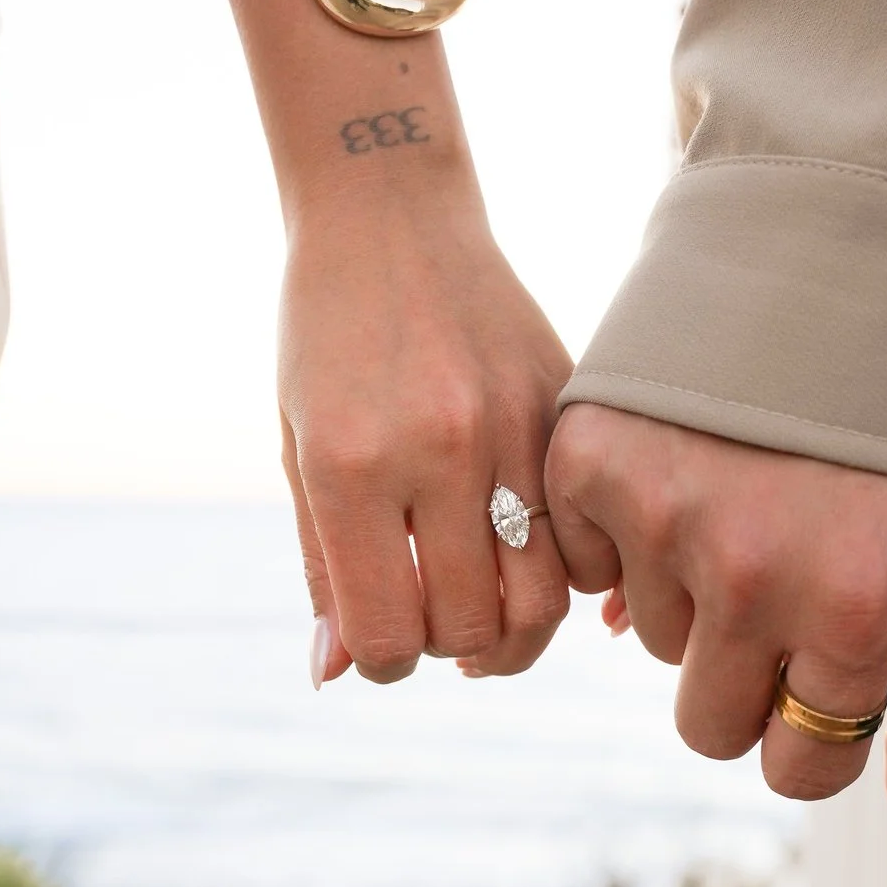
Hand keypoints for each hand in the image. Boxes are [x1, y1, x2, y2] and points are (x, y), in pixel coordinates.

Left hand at [280, 175, 574, 685]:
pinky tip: (531, 554)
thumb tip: (336, 672)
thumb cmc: (326, 338)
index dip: (383, 662)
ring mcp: (511, 426)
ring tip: (488, 611)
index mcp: (351, 466)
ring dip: (515, 628)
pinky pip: (587, 533)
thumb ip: (323, 564)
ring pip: (547, 597)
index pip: (388, 635)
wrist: (389, 214)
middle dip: (450, 650)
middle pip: (474, 630)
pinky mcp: (563, 406)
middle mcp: (438, 450)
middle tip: (437, 623)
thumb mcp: (299, 448)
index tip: (383, 642)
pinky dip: (566, 570)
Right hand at [547, 404, 886, 814]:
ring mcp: (659, 513)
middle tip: (785, 594)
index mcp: (854, 605)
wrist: (852, 239)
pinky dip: (628, 536)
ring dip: (694, 596)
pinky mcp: (592, 458)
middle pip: (708, 723)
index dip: (818, 734)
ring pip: (650, 640)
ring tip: (749, 499)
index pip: (799, 765)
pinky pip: (591, 563)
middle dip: (749, 680)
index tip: (828, 683)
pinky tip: (687, 469)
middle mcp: (748, 573)